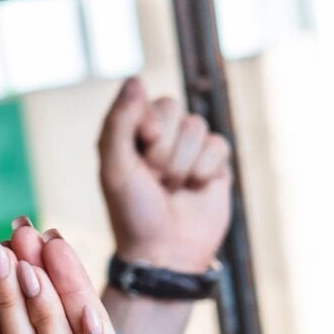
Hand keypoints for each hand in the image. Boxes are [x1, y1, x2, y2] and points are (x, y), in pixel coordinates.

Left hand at [97, 77, 232, 275]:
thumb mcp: (115, 168)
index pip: (148, 102)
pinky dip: (206, 170)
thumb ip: (119, 122)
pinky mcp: (215, 165)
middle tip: (156, 180)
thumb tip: (136, 79)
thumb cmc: (132, 214)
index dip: (148, 130)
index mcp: (132, 133)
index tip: (141, 162)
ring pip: (197, 127)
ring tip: (173, 189)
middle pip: (174, 110)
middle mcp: (161, 136)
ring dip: (183, 164)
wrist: (165, 254)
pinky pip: (219, 145)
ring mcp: (189, 149)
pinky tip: (196, 189)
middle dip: (164, 150)